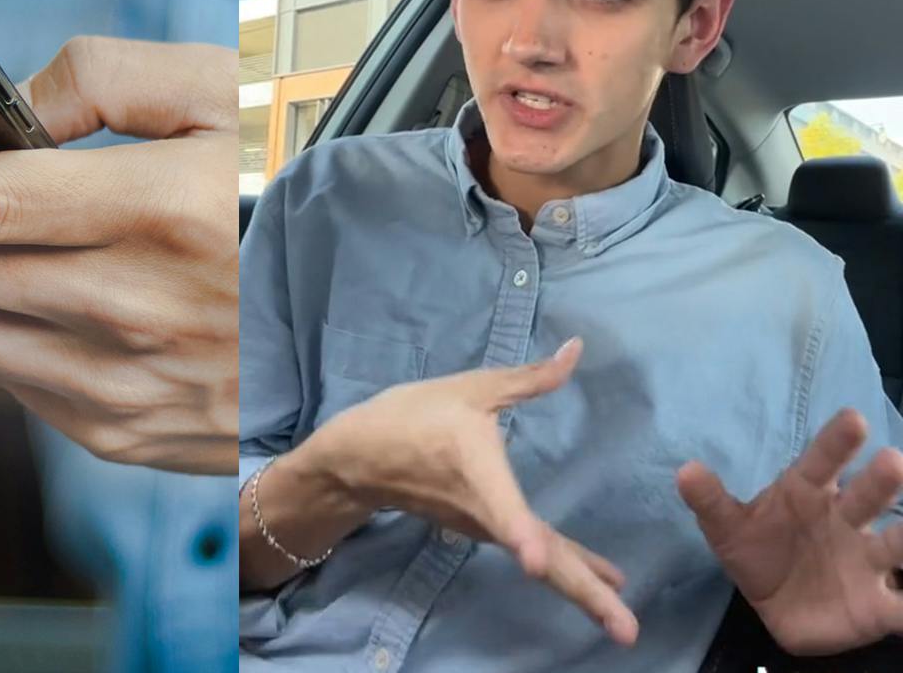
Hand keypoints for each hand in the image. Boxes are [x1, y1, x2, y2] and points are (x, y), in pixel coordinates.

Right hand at [304, 338, 639, 644]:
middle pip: (538, 557)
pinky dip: (571, 571)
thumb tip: (578, 351)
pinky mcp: (487, 530)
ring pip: (541, 563)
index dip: (520, 534)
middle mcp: (484, 509)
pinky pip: (536, 555)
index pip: (500, 507)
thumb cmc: (411, 416)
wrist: (359, 458)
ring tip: (624, 623)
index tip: (536, 564)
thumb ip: (528, 378)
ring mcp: (486, 526)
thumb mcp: (469, 389)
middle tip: (626, 633)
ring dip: (582, 592)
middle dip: (581, 593)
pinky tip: (603, 580)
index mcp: (476, 468)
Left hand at [681, 408, 902, 654]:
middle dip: (880, 481)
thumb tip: (684, 470)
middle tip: (892, 461)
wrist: (776, 609)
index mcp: (808, 494)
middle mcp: (846, 520)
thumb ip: (710, 501)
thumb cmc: (759, 552)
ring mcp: (867, 560)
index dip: (836, 442)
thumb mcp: (727, 529)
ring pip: (896, 544)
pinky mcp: (879, 604)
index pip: (822, 462)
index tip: (853, 419)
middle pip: (865, 497)